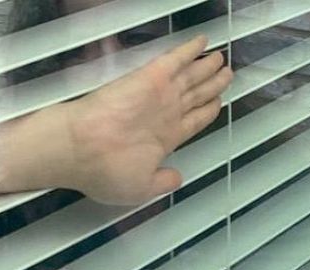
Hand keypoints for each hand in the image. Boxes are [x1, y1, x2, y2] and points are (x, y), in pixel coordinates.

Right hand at [5, 35, 232, 203]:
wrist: (82, 150)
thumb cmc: (104, 171)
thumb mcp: (141, 187)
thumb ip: (163, 182)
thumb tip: (177, 178)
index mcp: (163, 139)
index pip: (193, 121)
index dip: (208, 111)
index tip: (219, 102)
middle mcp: (164, 115)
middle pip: (197, 96)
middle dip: (213, 85)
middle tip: (227, 74)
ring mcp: (159, 96)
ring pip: (192, 77)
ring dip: (208, 68)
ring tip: (222, 60)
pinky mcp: (150, 79)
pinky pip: (176, 60)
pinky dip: (190, 50)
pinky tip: (202, 42)